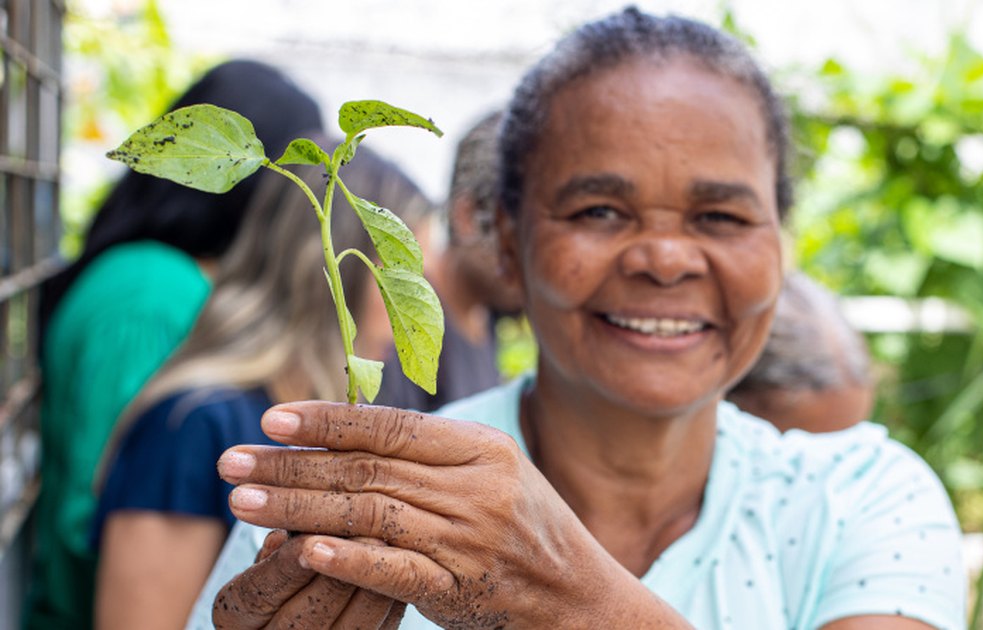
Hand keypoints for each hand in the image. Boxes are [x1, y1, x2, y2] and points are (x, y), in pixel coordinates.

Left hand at [216, 402, 682, 628]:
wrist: (579, 594)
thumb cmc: (527, 525)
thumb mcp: (494, 470)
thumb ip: (433, 450)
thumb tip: (353, 428)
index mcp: (482, 448)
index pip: (392, 426)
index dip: (328, 421)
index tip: (272, 419)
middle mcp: (475, 488)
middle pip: (368, 469)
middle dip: (293, 465)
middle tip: (231, 463)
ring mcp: (468, 538)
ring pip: (369, 514)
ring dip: (300, 508)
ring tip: (244, 504)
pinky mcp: (458, 587)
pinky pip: (394, 570)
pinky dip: (347, 558)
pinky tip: (303, 550)